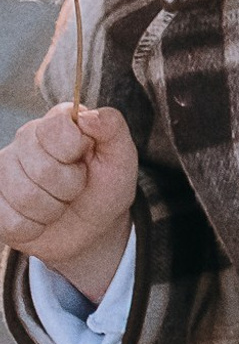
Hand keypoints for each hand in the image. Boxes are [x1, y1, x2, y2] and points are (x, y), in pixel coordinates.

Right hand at [0, 104, 136, 300]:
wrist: (91, 226)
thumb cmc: (107, 184)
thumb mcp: (121, 155)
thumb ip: (112, 127)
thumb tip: (88, 116)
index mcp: (58, 122)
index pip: (55, 127)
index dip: (73, 150)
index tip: (85, 159)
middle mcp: (26, 141)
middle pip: (41, 168)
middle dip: (69, 186)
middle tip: (76, 186)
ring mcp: (5, 171)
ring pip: (23, 197)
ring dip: (52, 209)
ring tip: (60, 203)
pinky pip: (9, 222)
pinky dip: (34, 228)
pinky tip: (42, 219)